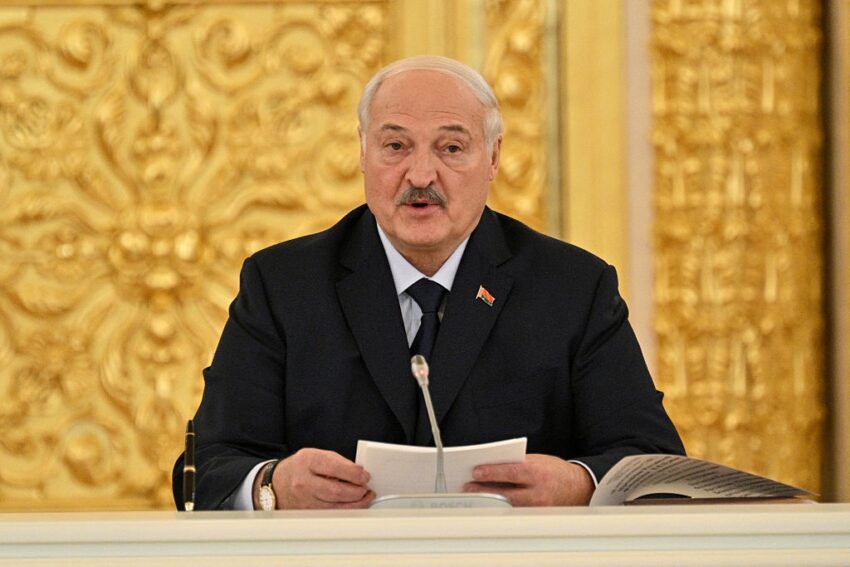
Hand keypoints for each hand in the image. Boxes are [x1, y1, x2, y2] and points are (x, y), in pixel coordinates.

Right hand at [270, 448, 374, 508]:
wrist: (278, 483)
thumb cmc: (301, 467)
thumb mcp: (317, 455)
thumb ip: (339, 462)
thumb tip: (359, 474)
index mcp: (308, 461)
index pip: (335, 468)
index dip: (355, 473)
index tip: (365, 475)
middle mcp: (304, 482)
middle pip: (337, 491)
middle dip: (358, 490)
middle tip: (366, 487)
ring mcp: (305, 500)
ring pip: (337, 507)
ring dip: (356, 503)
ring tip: (364, 496)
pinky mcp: (308, 514)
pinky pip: (333, 514)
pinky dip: (347, 510)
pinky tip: (354, 504)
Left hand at [463, 454, 592, 505]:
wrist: (578, 487)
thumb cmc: (555, 471)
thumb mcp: (537, 461)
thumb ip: (517, 464)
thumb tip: (493, 466)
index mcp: (538, 473)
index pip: (510, 473)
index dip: (491, 473)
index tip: (475, 472)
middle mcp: (538, 492)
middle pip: (506, 493)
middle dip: (484, 490)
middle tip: (468, 488)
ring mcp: (538, 507)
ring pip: (508, 505)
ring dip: (490, 500)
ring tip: (476, 495)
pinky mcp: (537, 516)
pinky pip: (516, 512)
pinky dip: (502, 506)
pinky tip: (491, 503)